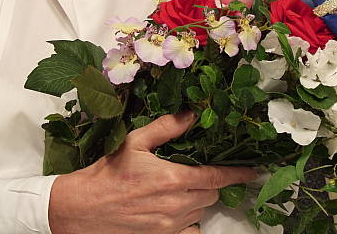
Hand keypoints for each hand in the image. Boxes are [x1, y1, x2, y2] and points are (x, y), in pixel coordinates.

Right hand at [48, 112, 254, 233]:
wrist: (83, 209)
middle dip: (210, 183)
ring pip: (201, 213)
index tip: (253, 170)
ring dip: (198, 200)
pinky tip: (175, 210)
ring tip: (180, 189)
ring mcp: (170, 227)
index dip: (237, 173)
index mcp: (172, 178)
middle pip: (212, 195)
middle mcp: (176, 206)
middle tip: (196, 172)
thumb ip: (166, 127)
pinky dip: (189, 221)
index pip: (217, 177)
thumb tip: (192, 115)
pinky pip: (190, 232)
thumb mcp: (135, 141)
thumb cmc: (108, 173)